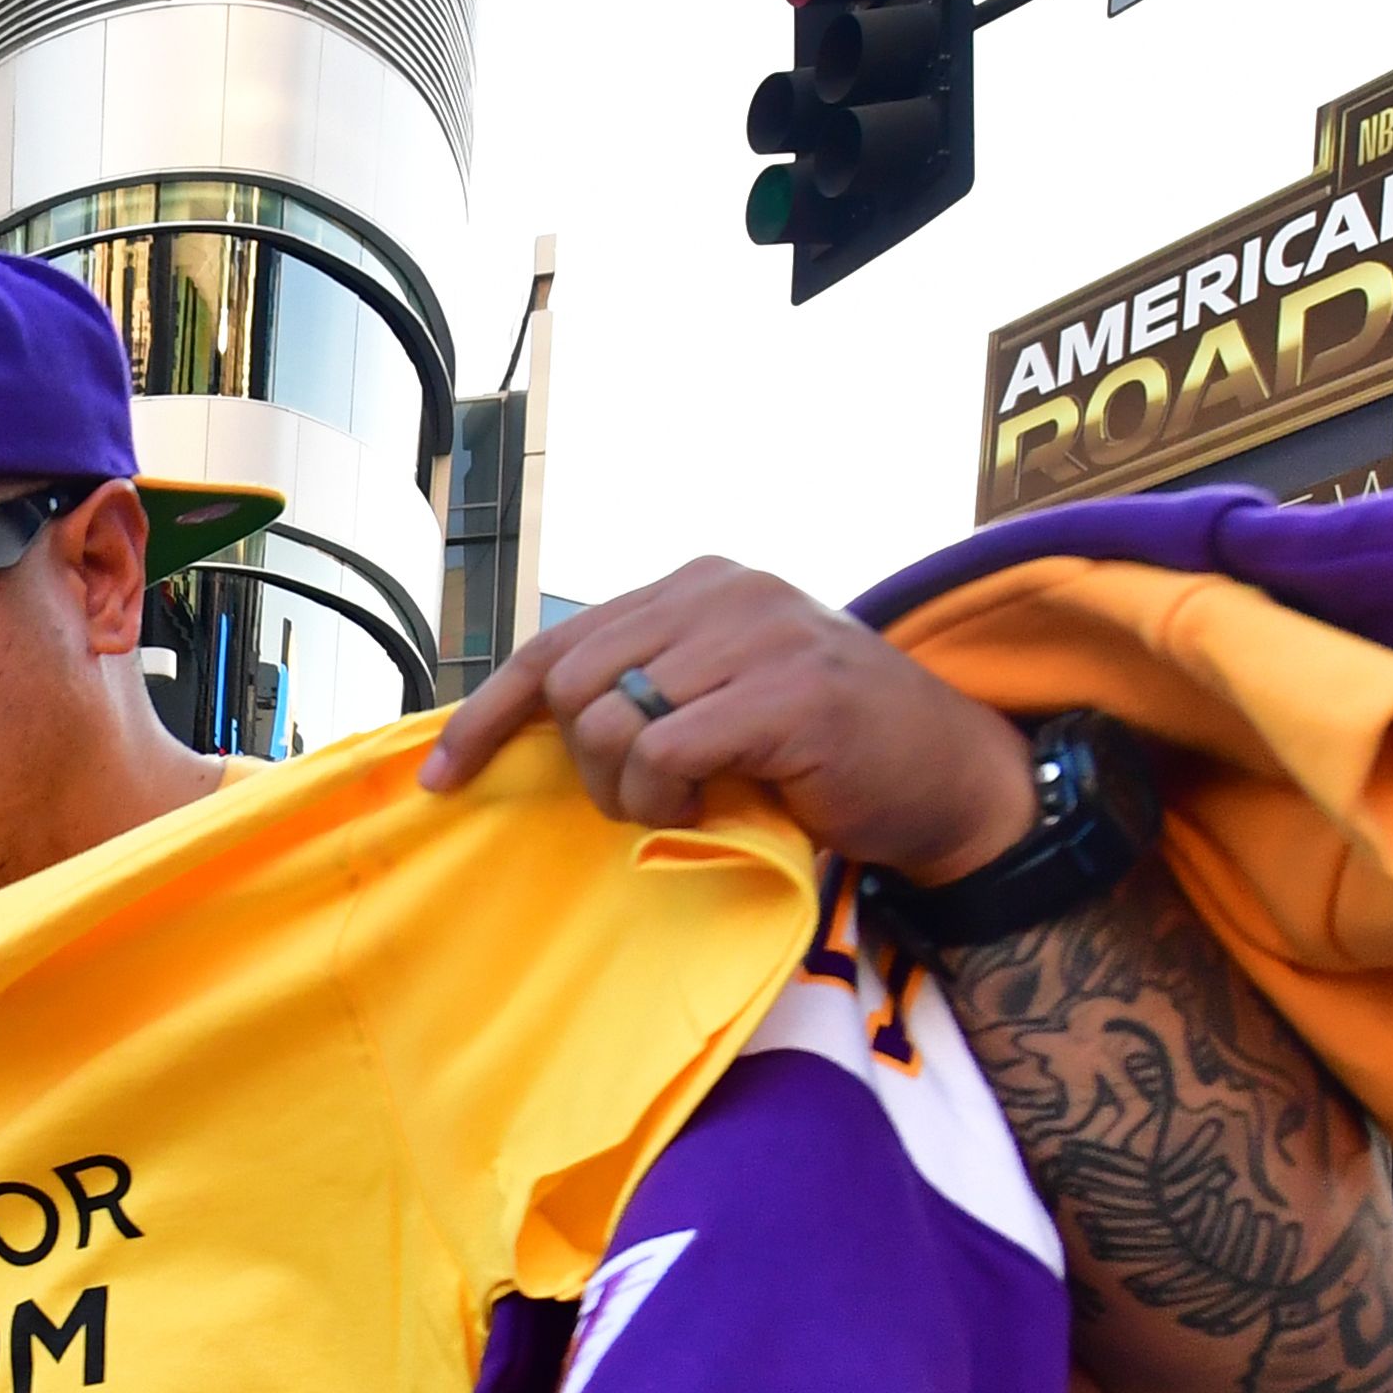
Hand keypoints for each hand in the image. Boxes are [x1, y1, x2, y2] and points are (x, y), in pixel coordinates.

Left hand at [426, 558, 1039, 880]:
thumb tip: (523, 729)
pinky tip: (704, 808)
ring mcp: (760, 635)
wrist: (949, 777)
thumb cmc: (825, 753)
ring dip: (625, 790)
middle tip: (641, 802)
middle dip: (582, 764)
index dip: (487, 714)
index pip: (557, 643)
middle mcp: (725, 592)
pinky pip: (662, 749)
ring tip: (679, 806)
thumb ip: (645, 687)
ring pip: (610, 719)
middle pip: (572, 684)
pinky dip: (664, 798)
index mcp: (698, 584)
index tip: (443, 778)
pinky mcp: (788, 694)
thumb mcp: (721, 697)